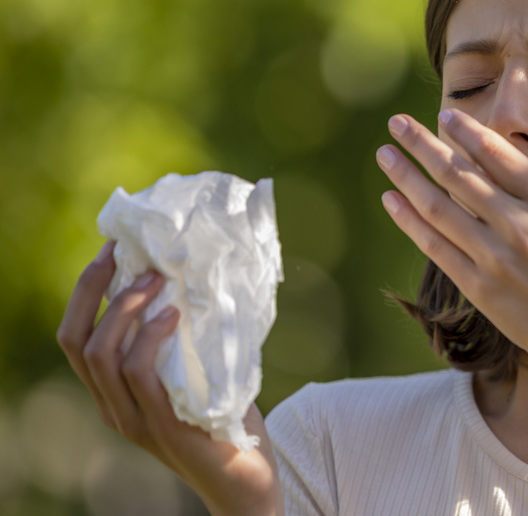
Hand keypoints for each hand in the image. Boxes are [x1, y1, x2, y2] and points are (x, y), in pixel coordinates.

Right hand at [57, 241, 283, 515]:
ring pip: (102, 356)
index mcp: (114, 394)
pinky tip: (174, 315)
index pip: (76, 338)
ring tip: (157, 280)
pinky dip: (151, 339)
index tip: (111, 249)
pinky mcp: (165, 428)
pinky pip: (142, 376)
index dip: (86, 291)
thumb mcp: (198, 374)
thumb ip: (187, 341)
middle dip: (95, 290)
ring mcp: (135, 421)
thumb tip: (198, 281)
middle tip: (133, 256)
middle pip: (77, 341)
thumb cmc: (226, 422)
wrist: (248, 481)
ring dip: (125, 309)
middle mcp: (114, 408)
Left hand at [376, 110, 527, 369]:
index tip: (445, 116)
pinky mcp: (478, 286)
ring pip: (440, 207)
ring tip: (385, 154)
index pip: (500, 157)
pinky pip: (435, 246)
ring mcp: (496, 258)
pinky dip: (410, 221)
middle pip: (461, 175)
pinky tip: (391, 200)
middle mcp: (521, 226)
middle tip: (397, 123)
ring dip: (407, 177)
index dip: (468, 133)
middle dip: (425, 145)